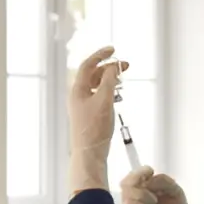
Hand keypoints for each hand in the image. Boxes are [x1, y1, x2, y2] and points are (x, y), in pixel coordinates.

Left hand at [67, 45, 127, 193]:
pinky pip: (99, 96)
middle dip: (108, 67)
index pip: (88, 65)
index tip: (113, 49)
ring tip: (122, 79)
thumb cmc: (94, 129)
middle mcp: (78, 96)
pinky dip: (108, 91)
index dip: (101, 55)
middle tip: (125, 66)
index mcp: (77, 90)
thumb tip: (113, 67)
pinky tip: (117, 94)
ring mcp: (83, 106)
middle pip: (93, 74)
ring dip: (109, 79)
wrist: (89, 154)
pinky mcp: (89, 115)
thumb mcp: (104, 100)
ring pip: (96, 85)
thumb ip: (109, 81)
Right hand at [120, 167, 200, 203]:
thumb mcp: (177, 195)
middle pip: (126, 182)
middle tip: (148, 185)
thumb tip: (150, 178)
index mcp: (148, 191)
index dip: (140, 171)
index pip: (136, 176)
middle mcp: (138, 198)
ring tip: (154, 203)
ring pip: (126, 193)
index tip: (149, 171)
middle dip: (136, 179)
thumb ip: (165, 182)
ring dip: (142, 194)